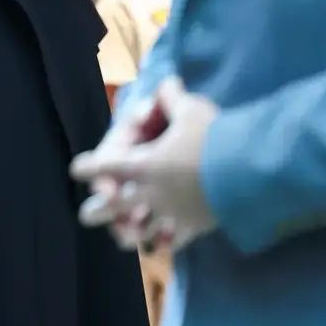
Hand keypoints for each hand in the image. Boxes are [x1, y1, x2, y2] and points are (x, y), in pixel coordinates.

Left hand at [71, 77, 220, 251]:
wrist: (249, 174)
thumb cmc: (215, 138)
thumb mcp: (192, 111)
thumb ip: (173, 99)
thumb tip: (167, 81)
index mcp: (145, 163)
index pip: (108, 165)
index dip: (90, 167)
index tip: (76, 169)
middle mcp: (152, 191)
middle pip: (116, 205)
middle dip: (98, 210)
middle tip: (85, 215)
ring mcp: (172, 212)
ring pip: (142, 230)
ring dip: (129, 232)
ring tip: (121, 239)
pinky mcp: (195, 226)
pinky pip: (175, 240)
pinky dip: (166, 242)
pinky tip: (162, 245)